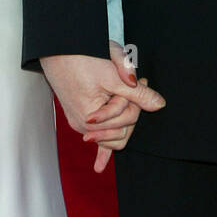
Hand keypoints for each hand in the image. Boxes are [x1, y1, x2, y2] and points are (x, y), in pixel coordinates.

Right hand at [41, 43, 165, 172]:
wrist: (57, 49)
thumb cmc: (82, 58)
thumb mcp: (114, 75)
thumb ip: (138, 94)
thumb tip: (159, 105)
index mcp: (92, 116)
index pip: (127, 119)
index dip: (136, 100)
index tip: (140, 81)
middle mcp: (84, 124)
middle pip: (120, 128)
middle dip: (130, 108)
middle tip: (137, 83)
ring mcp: (80, 122)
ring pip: (111, 131)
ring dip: (121, 115)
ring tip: (125, 91)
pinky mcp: (78, 117)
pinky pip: (94, 136)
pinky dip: (100, 149)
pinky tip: (99, 167)